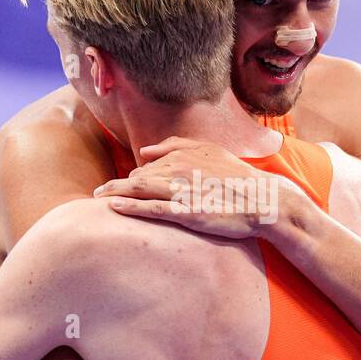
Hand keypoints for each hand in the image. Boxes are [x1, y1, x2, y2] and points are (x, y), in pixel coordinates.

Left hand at [93, 136, 290, 239]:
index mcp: (184, 155)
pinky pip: (153, 208)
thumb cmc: (239, 179)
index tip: (118, 186)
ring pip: (139, 189)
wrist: (264, 201)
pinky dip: (131, 207)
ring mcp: (184, 191)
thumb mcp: (211, 152)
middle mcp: (180, 169)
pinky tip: (113, 207)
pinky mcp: (188, 212)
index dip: (131, 177)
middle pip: (138, 176)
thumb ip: (178, 146)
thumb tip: (146, 151)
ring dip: (113, 192)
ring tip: (96, 197)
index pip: (146, 166)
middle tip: (98, 193)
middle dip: (116, 185)